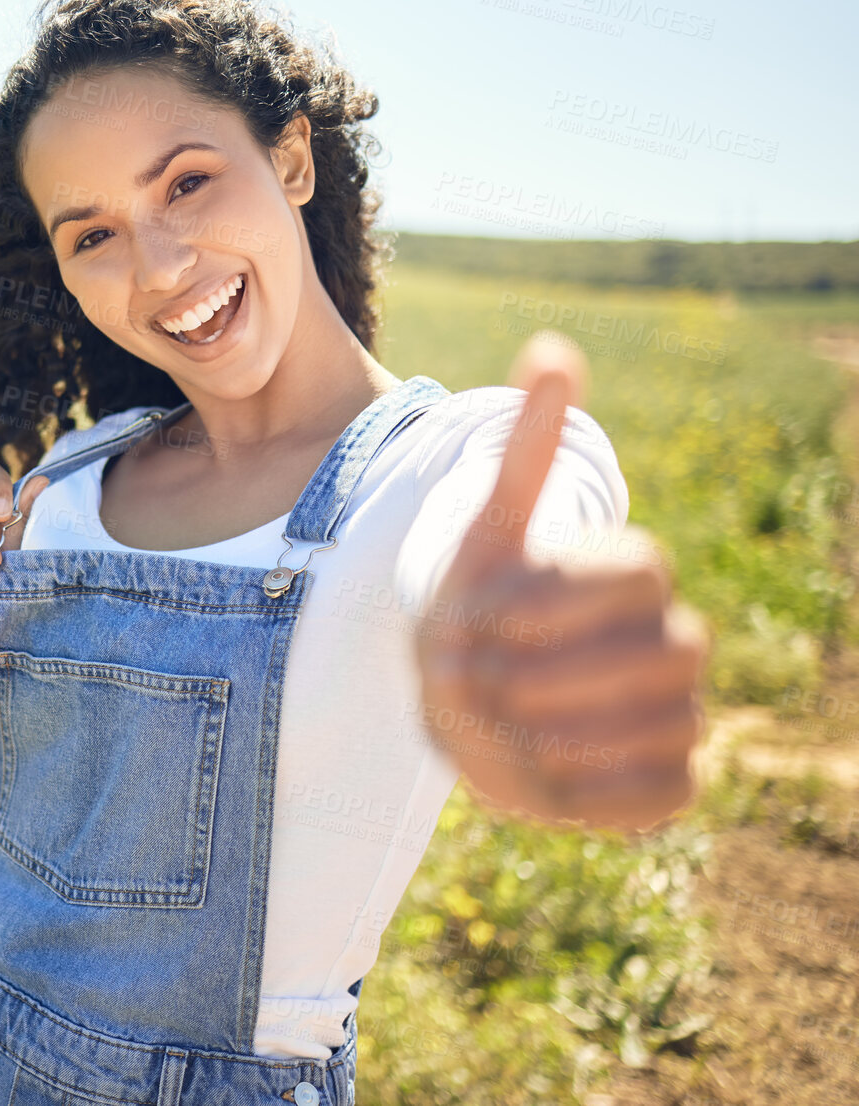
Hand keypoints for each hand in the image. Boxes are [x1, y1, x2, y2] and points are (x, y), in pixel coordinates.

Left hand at [413, 333, 710, 832]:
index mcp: (637, 572)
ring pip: (669, 725)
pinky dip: (589, 789)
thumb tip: (554, 347)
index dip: (553, 597)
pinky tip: (528, 770)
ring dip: (563, 728)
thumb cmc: (478, 608)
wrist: (464, 696)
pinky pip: (659, 794)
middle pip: (668, 655)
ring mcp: (678, 713)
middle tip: (472, 674)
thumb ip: (525, 450)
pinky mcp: (665, 782)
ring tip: (489, 719)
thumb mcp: (485, 530)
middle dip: (554, 669)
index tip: (477, 613)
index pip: (639, 569)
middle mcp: (674, 640)